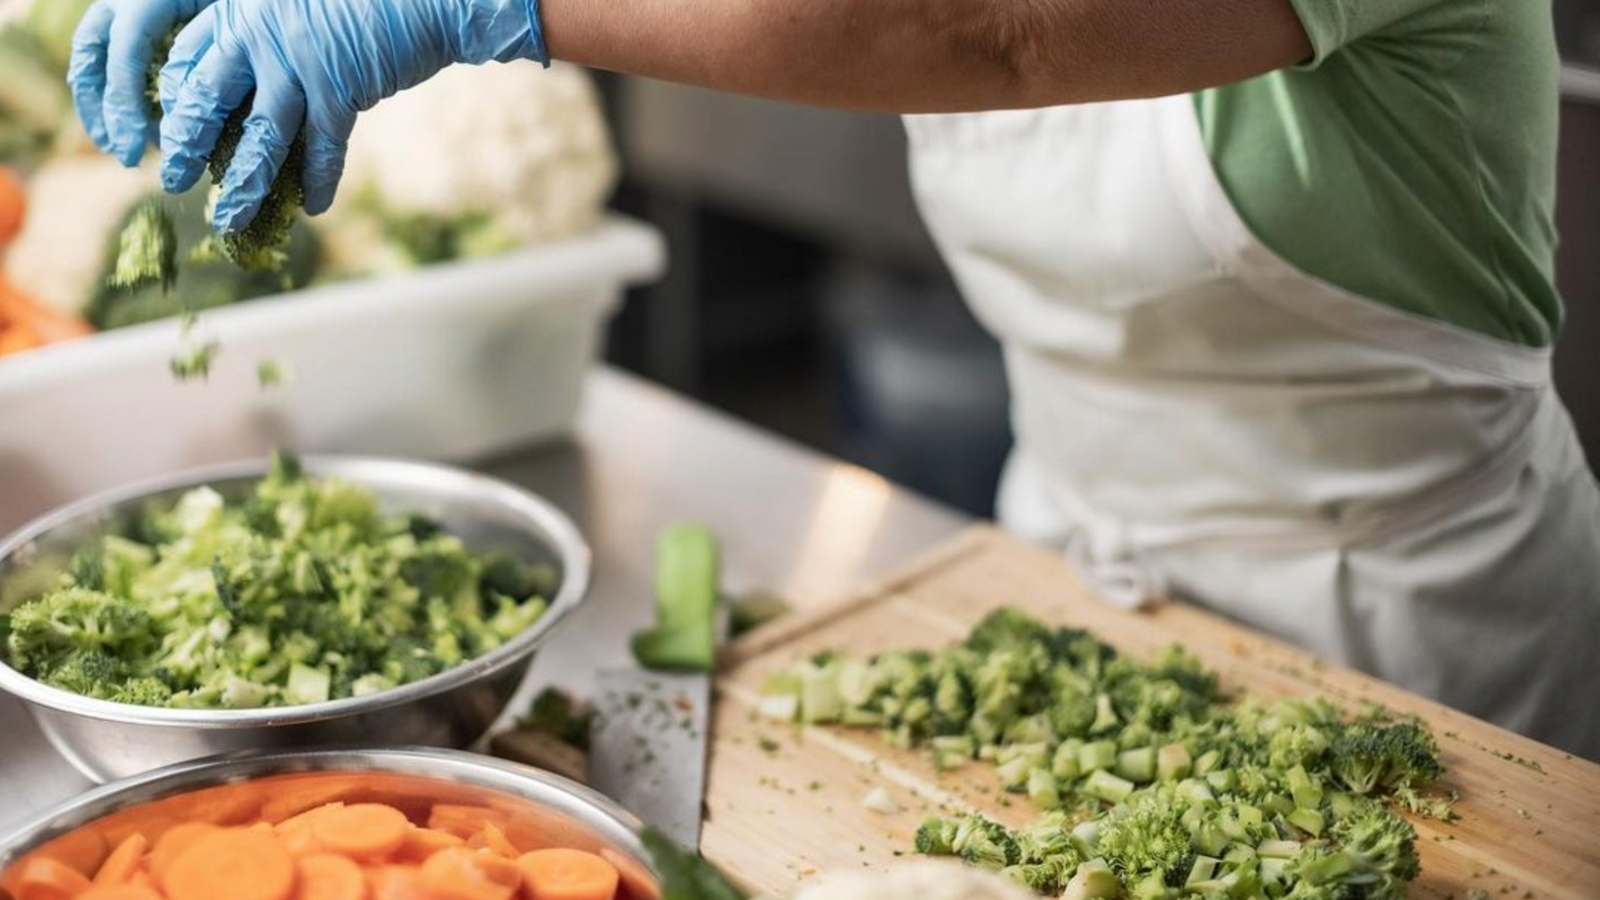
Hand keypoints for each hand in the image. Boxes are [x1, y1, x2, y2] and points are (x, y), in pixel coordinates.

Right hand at [69, 0, 219, 166]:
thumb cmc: (243, 1)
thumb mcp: (230, 17)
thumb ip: (216, 56)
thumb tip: (208, 121)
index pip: (125, 54)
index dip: (127, 104)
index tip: (140, 147)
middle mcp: (123, 0)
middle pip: (94, 57)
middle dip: (107, 110)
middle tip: (127, 155)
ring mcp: (115, 8)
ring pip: (88, 57)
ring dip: (97, 105)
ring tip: (119, 147)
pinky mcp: (119, 20)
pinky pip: (100, 56)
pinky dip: (108, 92)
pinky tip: (127, 127)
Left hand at [157, 0, 547, 230]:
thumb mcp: (292, 4)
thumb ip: (266, 34)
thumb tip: (249, 83)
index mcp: (239, 10)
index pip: (185, 58)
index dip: (172, 99)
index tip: (168, 129)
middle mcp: (258, 35)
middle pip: (206, 101)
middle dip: (186, 147)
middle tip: (172, 180)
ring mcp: (298, 66)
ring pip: (259, 138)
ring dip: (244, 186)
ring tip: (230, 220)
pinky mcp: (341, 91)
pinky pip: (321, 149)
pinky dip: (317, 181)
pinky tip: (313, 206)